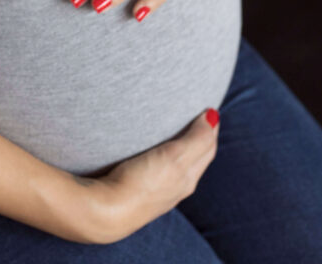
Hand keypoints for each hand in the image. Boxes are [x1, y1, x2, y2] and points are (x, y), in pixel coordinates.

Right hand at [75, 107, 220, 243]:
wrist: (108, 213)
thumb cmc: (142, 184)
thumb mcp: (175, 157)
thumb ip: (196, 139)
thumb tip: (213, 116)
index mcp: (189, 178)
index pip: (207, 148)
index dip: (210, 127)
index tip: (208, 107)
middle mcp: (178, 187)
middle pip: (197, 158)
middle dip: (202, 137)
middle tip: (199, 115)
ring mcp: (160, 192)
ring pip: (181, 166)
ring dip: (185, 147)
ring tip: (179, 130)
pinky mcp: (141, 193)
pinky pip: (163, 172)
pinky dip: (167, 157)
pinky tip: (155, 154)